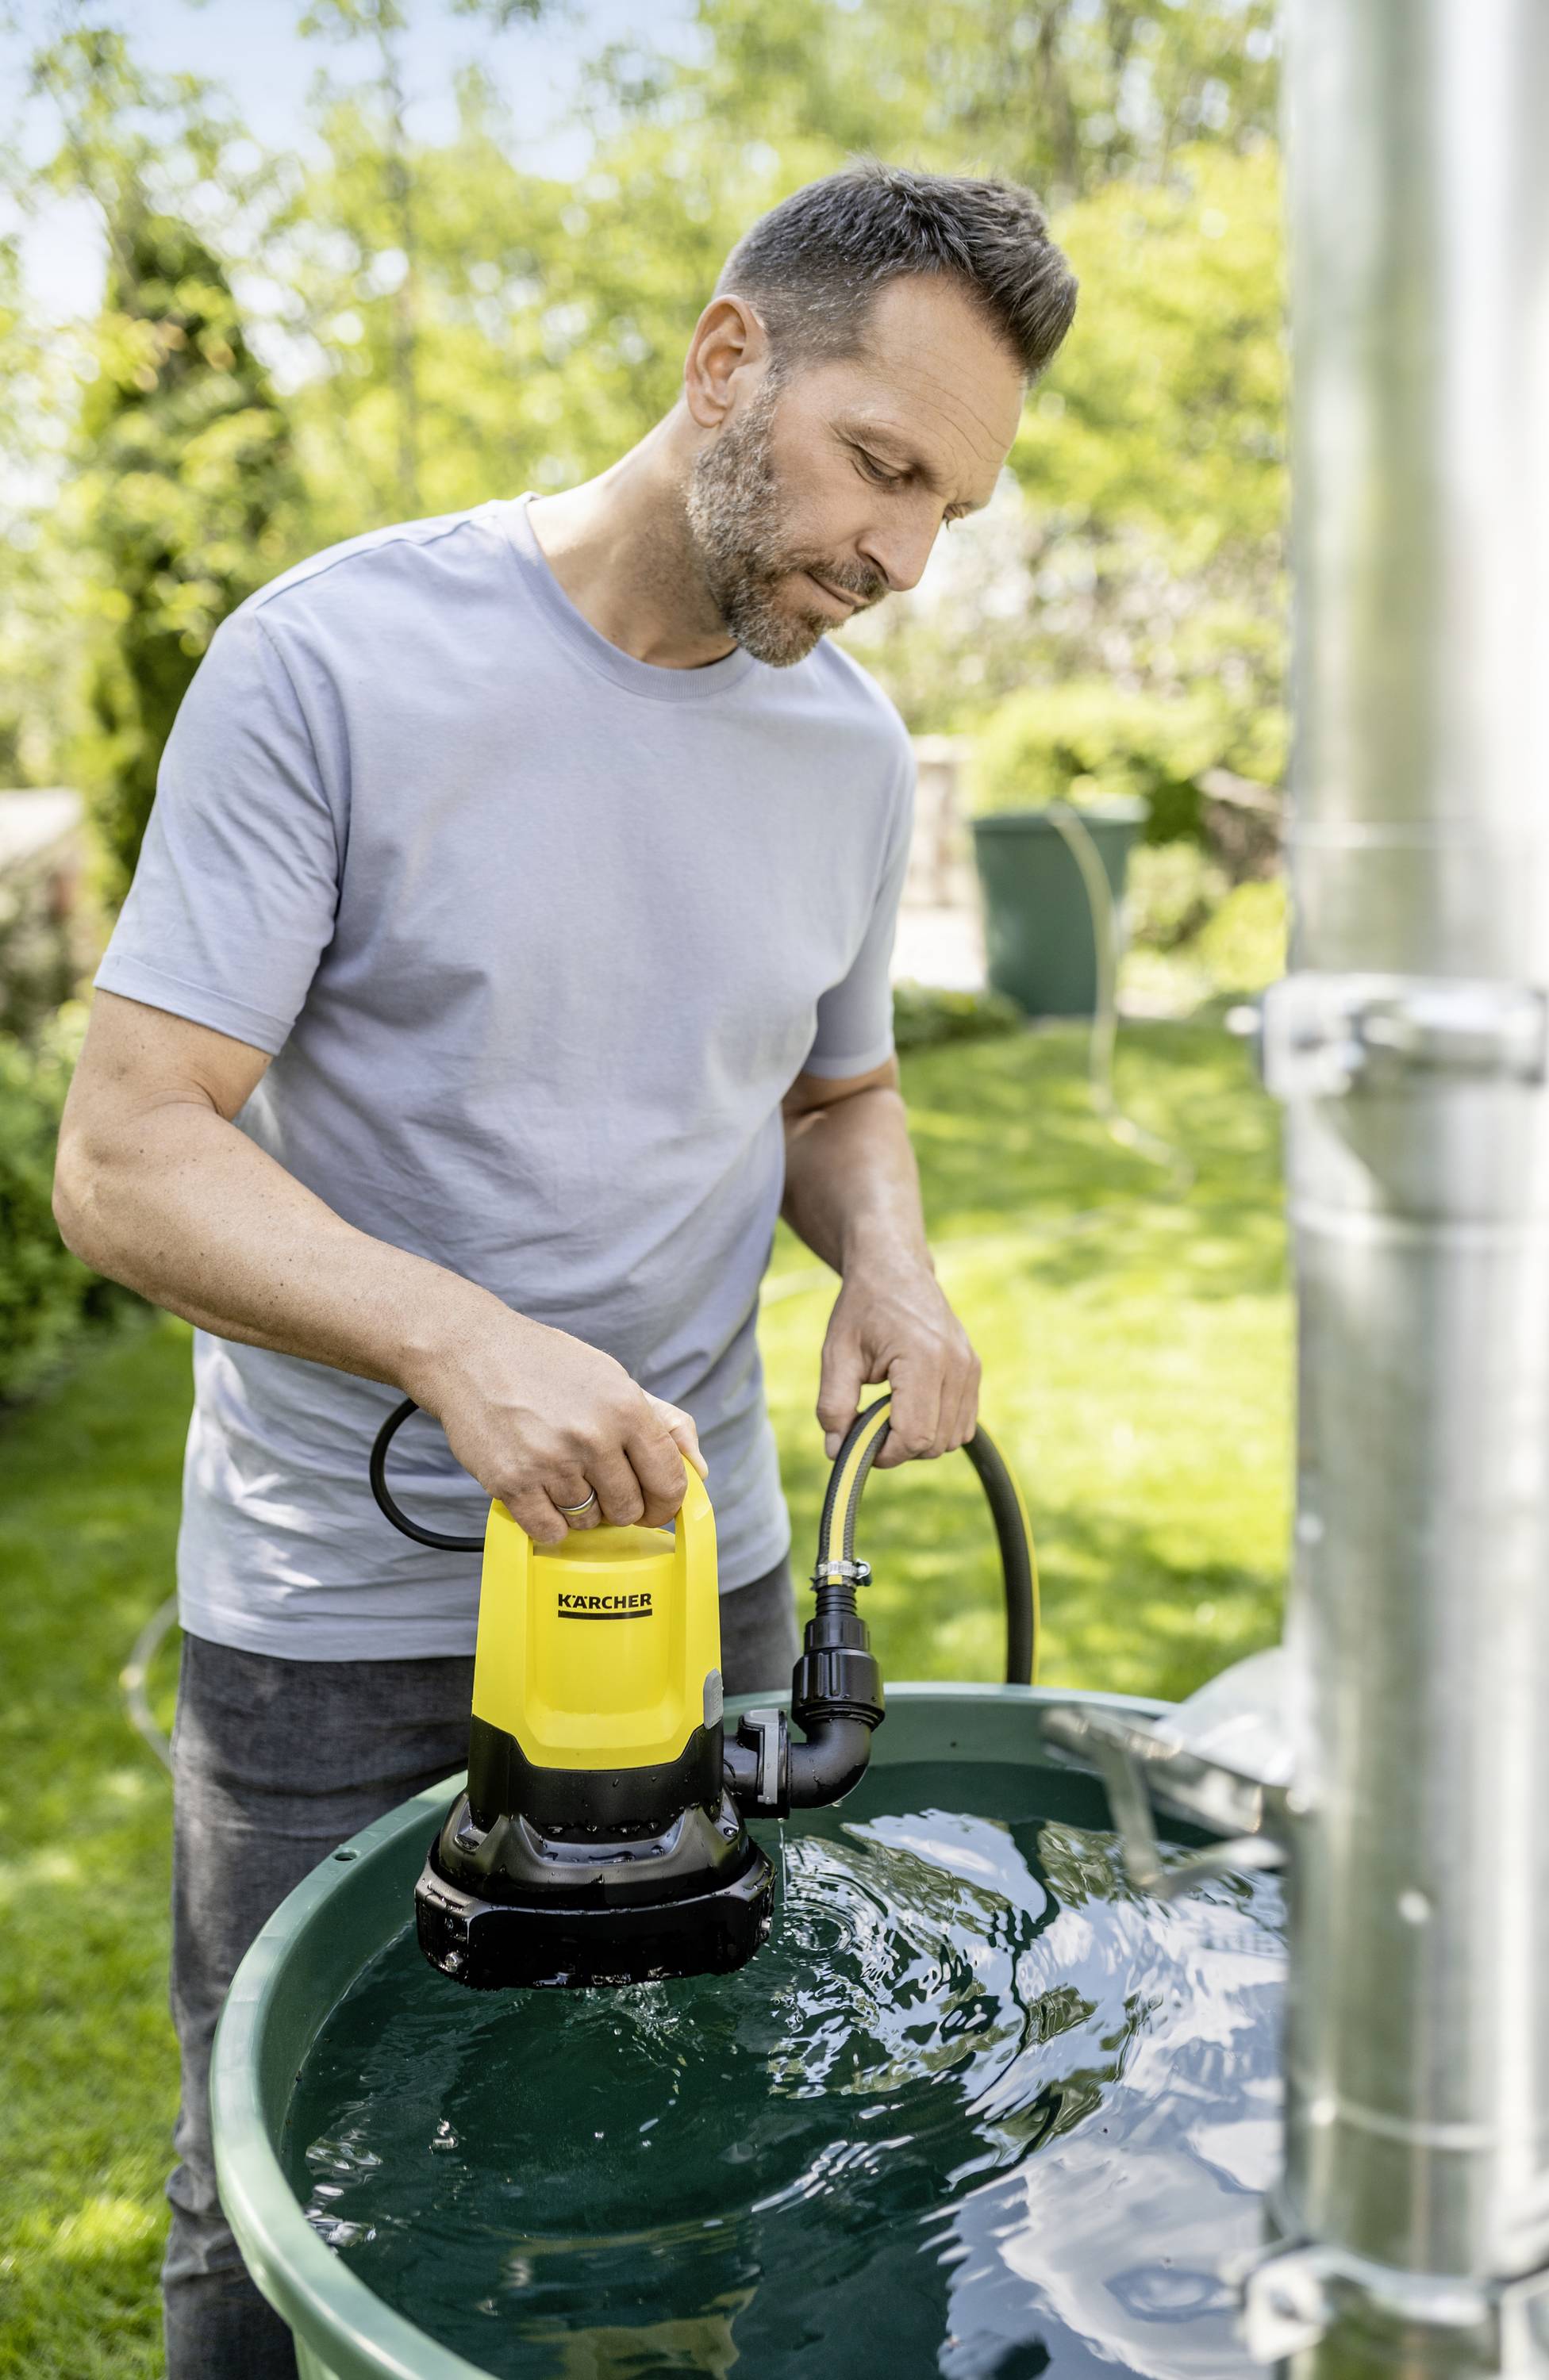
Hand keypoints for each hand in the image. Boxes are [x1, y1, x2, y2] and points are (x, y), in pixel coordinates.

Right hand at [413, 1307, 705, 1543]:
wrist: (471, 1354)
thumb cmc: (546, 1366)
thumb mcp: (613, 1378)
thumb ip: (665, 1422)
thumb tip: (699, 1470)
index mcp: (625, 1407)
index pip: (669, 1480)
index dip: (667, 1502)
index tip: (656, 1505)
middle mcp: (592, 1436)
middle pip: (631, 1508)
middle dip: (622, 1506)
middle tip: (601, 1484)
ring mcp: (551, 1463)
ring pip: (590, 1522)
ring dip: (582, 1509)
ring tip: (562, 1474)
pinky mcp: (512, 1484)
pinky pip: (550, 1532)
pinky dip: (550, 1523)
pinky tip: (541, 1493)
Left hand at [816, 1255, 980, 1469]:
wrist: (894, 1268)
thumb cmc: (862, 1308)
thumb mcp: (836, 1354)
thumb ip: (833, 1405)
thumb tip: (835, 1451)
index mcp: (924, 1358)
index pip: (915, 1436)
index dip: (885, 1453)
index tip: (859, 1442)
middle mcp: (957, 1364)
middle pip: (935, 1443)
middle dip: (900, 1446)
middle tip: (870, 1422)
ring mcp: (971, 1367)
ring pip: (953, 1438)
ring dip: (920, 1438)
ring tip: (890, 1409)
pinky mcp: (974, 1369)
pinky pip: (963, 1424)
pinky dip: (937, 1427)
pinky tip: (910, 1403)